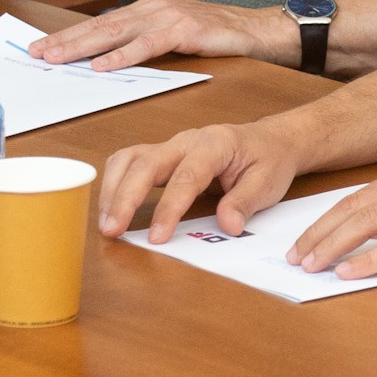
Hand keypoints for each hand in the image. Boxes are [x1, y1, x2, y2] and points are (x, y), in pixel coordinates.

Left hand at [31, 0, 282, 71]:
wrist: (259, 30)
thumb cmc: (218, 35)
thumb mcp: (174, 36)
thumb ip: (145, 41)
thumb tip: (109, 58)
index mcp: (148, 9)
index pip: (101, 24)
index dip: (69, 36)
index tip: (41, 48)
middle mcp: (154, 8)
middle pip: (101, 26)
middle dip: (66, 41)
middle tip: (36, 54)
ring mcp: (169, 16)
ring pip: (117, 33)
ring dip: (84, 47)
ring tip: (57, 59)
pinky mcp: (186, 30)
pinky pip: (148, 45)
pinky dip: (123, 55)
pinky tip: (103, 65)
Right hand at [99, 117, 305, 241]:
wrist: (271, 140)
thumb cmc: (269, 160)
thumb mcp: (268, 182)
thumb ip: (246, 202)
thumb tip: (227, 225)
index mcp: (215, 144)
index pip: (186, 177)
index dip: (169, 208)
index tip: (157, 236)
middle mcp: (187, 140)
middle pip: (146, 163)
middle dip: (125, 197)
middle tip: (112, 231)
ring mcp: (172, 145)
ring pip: (130, 158)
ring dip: (113, 189)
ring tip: (106, 223)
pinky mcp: (163, 154)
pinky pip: (130, 161)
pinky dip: (115, 182)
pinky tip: (111, 207)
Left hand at [286, 160, 376, 279]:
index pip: (362, 195)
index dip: (330, 218)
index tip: (308, 238)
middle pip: (357, 206)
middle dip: (320, 232)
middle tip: (297, 255)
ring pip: (369, 222)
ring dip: (334, 245)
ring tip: (312, 264)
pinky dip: (368, 259)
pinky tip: (349, 272)